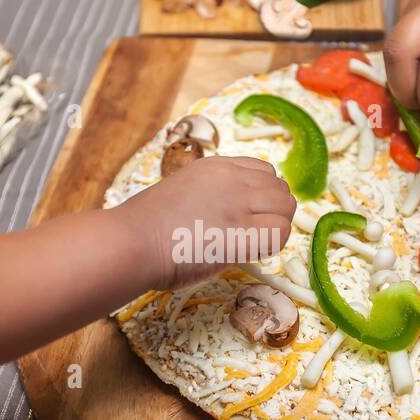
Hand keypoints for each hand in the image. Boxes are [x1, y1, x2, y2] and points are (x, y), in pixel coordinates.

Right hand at [114, 154, 296, 289]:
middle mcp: (233, 179)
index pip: (264, 172)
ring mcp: (239, 204)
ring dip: (277, 228)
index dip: (263, 196)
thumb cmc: (145, 226)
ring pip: (286, 209)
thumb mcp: (181, 192)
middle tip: (256, 234)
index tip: (250, 215)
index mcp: (217, 166)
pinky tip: (251, 253)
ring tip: (254, 244)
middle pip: (280, 189)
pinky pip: (280, 233)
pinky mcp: (242, 231)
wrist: (133, 241)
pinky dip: (272, 245)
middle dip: (275, 212)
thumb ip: (209, 197)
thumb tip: (224, 219)